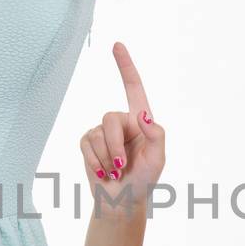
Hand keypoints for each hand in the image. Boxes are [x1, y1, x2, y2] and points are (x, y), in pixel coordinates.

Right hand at [77, 42, 164, 212]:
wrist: (122, 200)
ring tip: (115, 171)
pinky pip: (86, 144)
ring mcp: (103, 131)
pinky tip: (103, 172)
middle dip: (114, 145)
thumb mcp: (158, 159)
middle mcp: (121, 121)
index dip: (125, 66)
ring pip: (97, 134)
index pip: (133, 88)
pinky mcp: (88, 142)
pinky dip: (94, 161)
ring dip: (106, 157)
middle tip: (121, 166)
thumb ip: (156, 135)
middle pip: (109, 117)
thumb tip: (143, 115)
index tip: (117, 45)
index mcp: (140, 120)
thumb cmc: (144, 179)